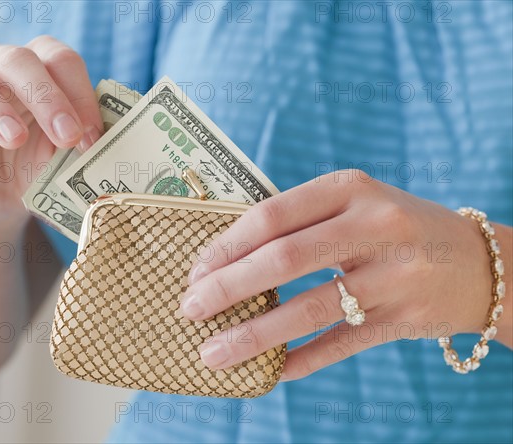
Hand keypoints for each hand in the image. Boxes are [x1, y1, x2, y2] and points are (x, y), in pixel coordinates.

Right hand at [0, 35, 101, 234]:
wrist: (2, 203)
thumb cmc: (40, 170)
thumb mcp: (69, 159)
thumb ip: (88, 146)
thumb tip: (120, 146)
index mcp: (42, 74)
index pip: (62, 62)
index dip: (81, 94)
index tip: (94, 137)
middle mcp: (2, 74)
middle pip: (22, 61)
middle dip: (48, 98)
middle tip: (68, 137)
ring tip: (14, 140)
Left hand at [181, 170, 496, 380]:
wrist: (476, 261)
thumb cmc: (394, 227)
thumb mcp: (353, 204)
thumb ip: (299, 222)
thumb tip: (227, 259)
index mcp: (350, 188)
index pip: (272, 215)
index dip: (226, 245)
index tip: (195, 271)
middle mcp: (374, 226)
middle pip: (284, 259)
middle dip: (227, 287)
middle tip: (190, 309)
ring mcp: (392, 275)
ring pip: (309, 309)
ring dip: (254, 335)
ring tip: (213, 353)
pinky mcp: (403, 318)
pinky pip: (341, 344)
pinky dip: (301, 360)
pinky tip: (271, 372)